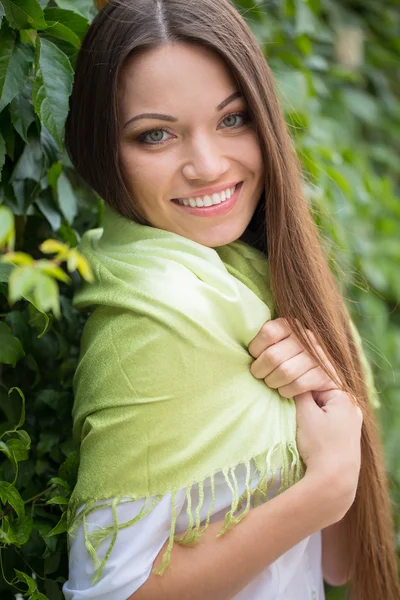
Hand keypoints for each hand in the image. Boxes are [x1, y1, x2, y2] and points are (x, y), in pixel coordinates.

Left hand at [248, 317, 337, 398]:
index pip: (268, 333)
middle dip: (260, 370)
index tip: (254, 357)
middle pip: (273, 357)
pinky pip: (299, 384)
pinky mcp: (325, 372)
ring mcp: (318, 354)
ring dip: (272, 382)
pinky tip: (284, 390)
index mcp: (290, 325)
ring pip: (285, 372)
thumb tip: (239, 346)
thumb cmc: (287, 356)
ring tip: (271, 382)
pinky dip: (286, 391)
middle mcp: (306, 336)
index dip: (256, 349)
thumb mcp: (275, 341)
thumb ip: (262, 340)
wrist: (320, 370)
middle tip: (259, 375)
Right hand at [295, 389, 362, 512]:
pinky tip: (314, 438)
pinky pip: (330, 423)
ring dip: (313, 415)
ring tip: (305, 429)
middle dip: (307, 402)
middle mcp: (353, 408)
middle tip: (296, 416)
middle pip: (322, 396)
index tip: (289, 400)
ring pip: (325, 410)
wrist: (335, 480)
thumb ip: (299, 392)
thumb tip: (295, 381)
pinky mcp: (349, 438)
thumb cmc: (319, 445)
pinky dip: (320, 426)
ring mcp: (353, 424)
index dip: (300, 389)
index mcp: (345, 398)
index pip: (316, 382)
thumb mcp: (305, 414)